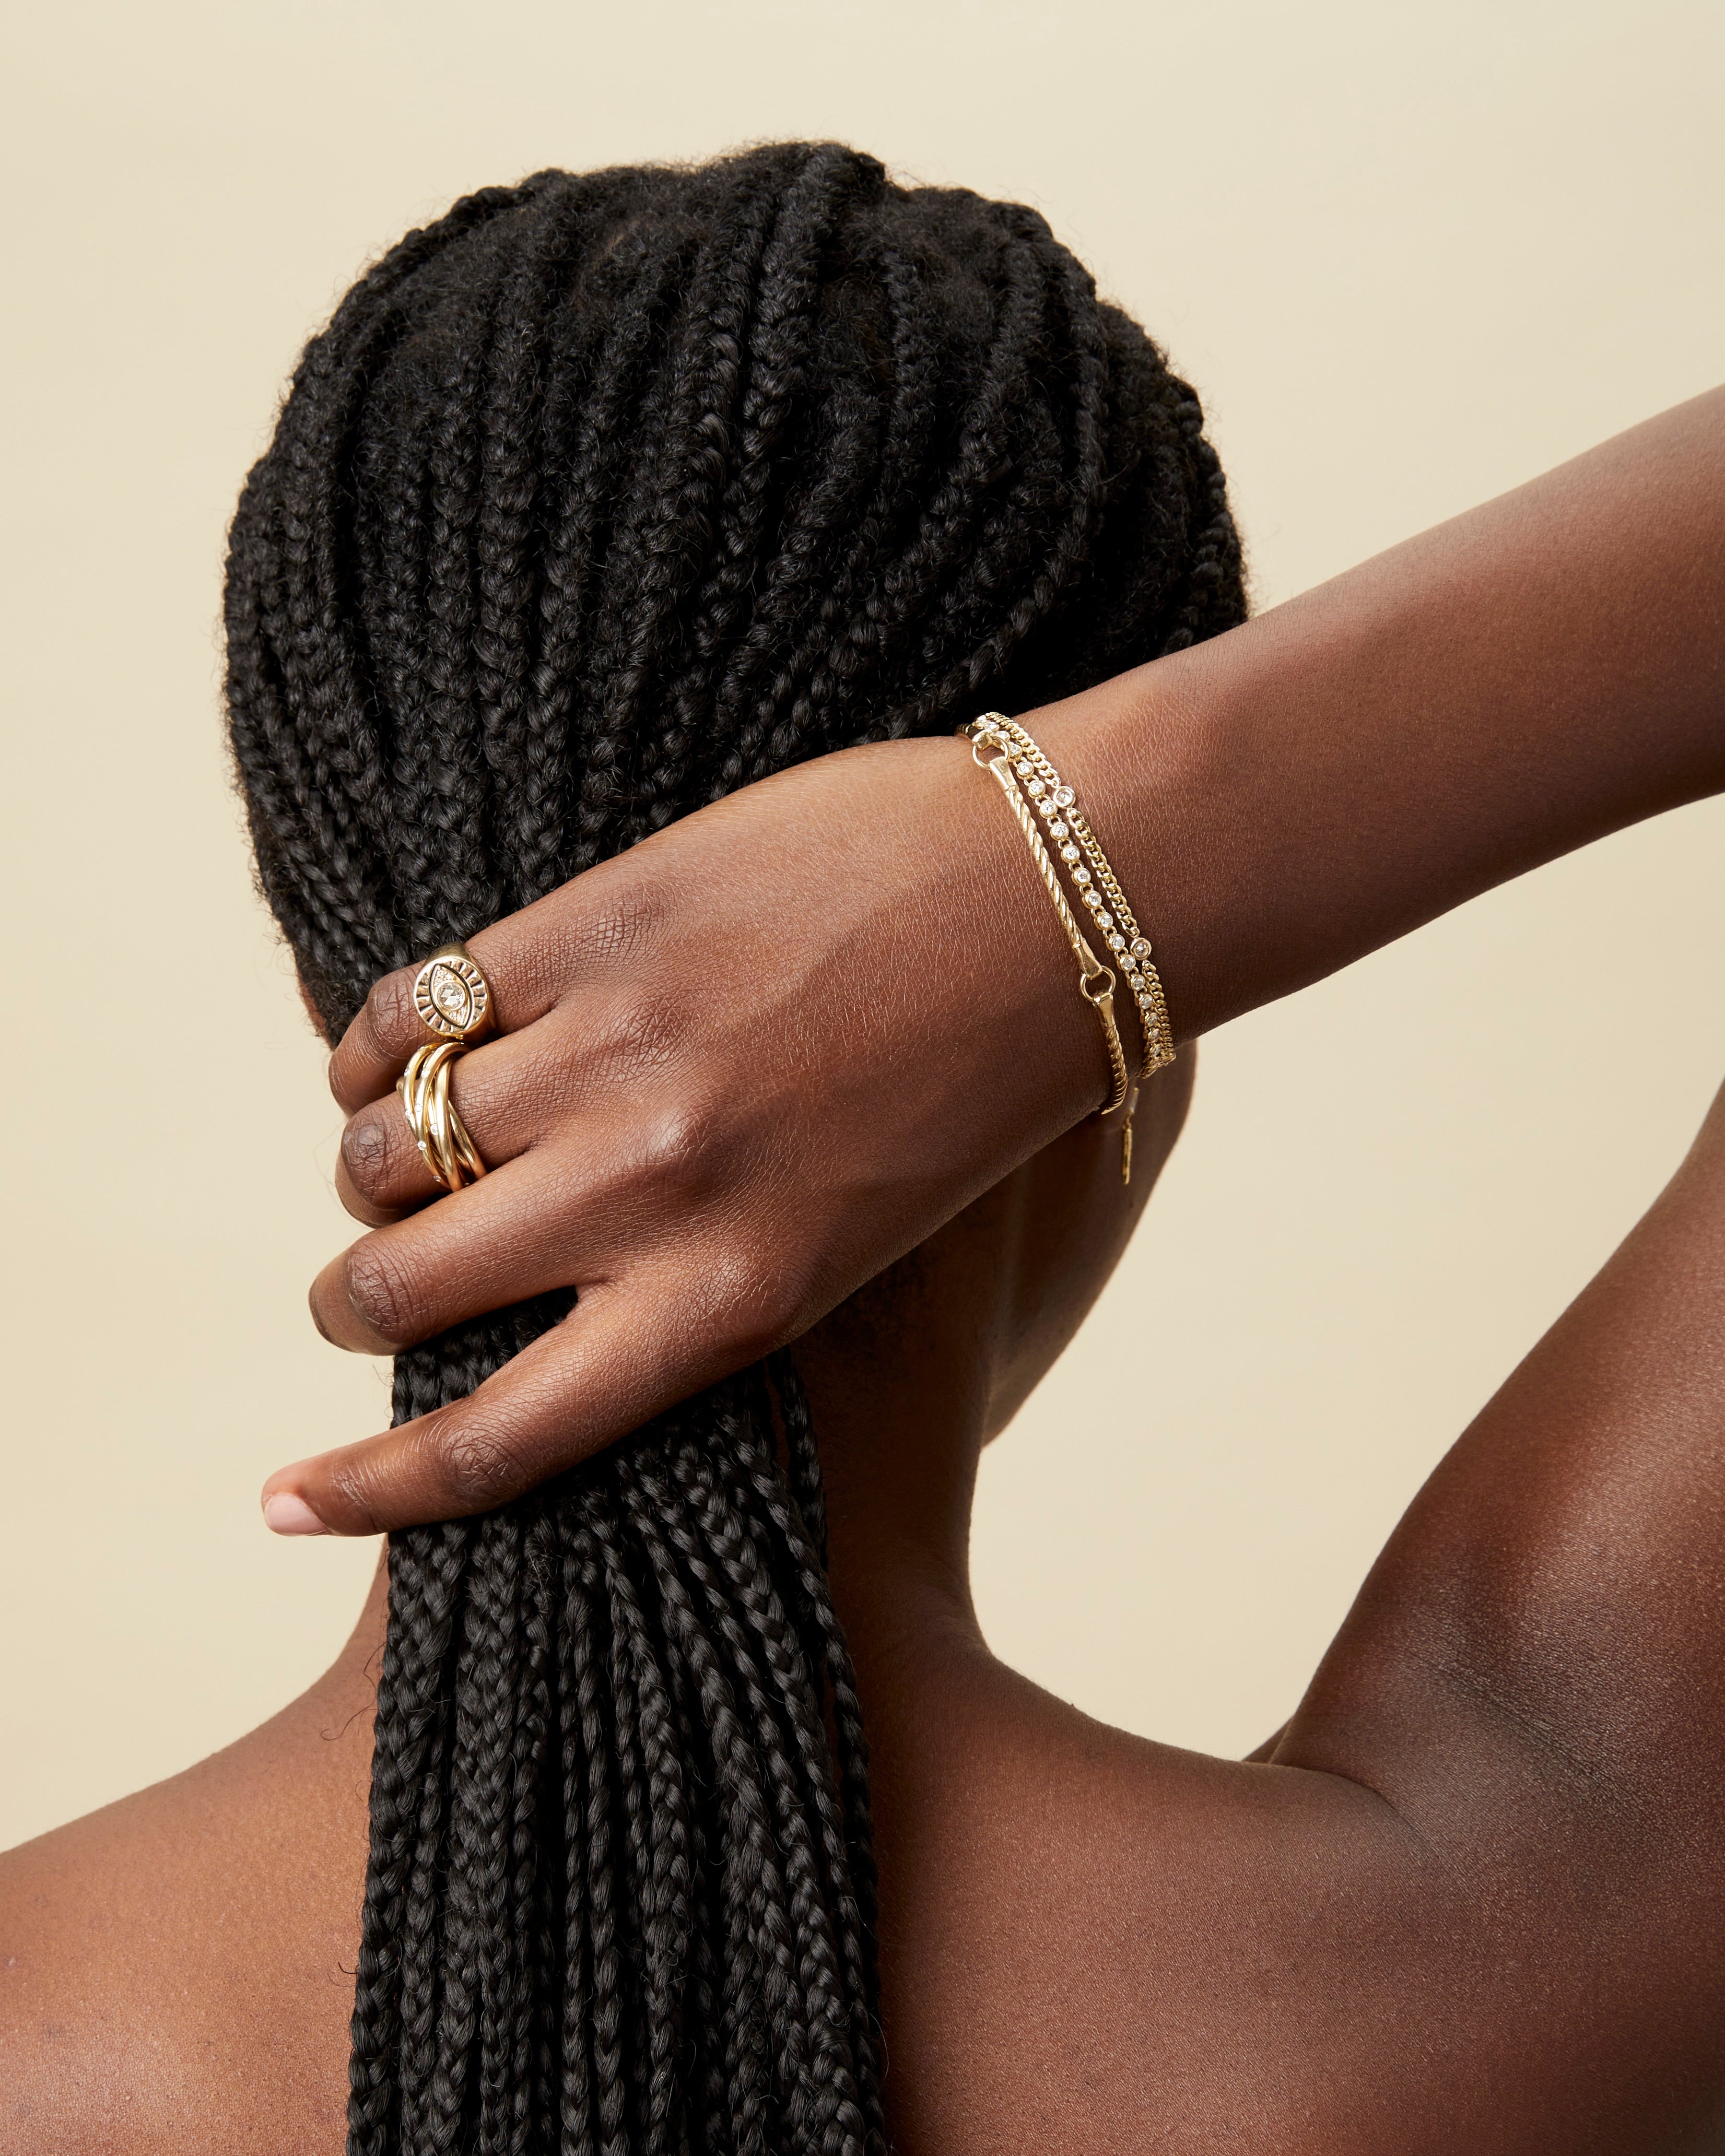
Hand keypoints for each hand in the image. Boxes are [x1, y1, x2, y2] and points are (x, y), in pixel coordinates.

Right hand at [265, 729, 1109, 1532]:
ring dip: (367, 1166)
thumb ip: (703, 1302)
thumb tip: (548, 1332)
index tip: (279, 1505)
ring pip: (388, 1141)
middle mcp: (656, 1190)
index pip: (500, 1438)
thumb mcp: (851, 1249)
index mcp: (736, 1299)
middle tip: (369, 1286)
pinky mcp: (600, 924)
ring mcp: (618, 1050)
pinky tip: (395, 1056)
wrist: (1059, 900)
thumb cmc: (975, 1093)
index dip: (367, 1493)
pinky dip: (378, 1047)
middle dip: (356, 1301)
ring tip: (396, 1156)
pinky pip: (417, 1008)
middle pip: (405, 1288)